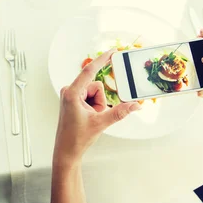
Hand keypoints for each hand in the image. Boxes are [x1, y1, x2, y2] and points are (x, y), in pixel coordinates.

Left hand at [53, 49, 141, 166]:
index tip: (112, 51)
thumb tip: (136, 105)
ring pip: (95, 92)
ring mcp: (71, 95)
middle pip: (96, 86)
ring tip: (90, 118)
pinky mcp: (73, 99)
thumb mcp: (101, 123)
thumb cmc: (77, 138)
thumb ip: (120, 112)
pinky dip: (94, 106)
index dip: (102, 59)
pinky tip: (87, 117)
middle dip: (101, 101)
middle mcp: (69, 91)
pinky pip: (91, 97)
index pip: (89, 71)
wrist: (67, 151)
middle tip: (93, 116)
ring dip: (98, 105)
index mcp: (72, 93)